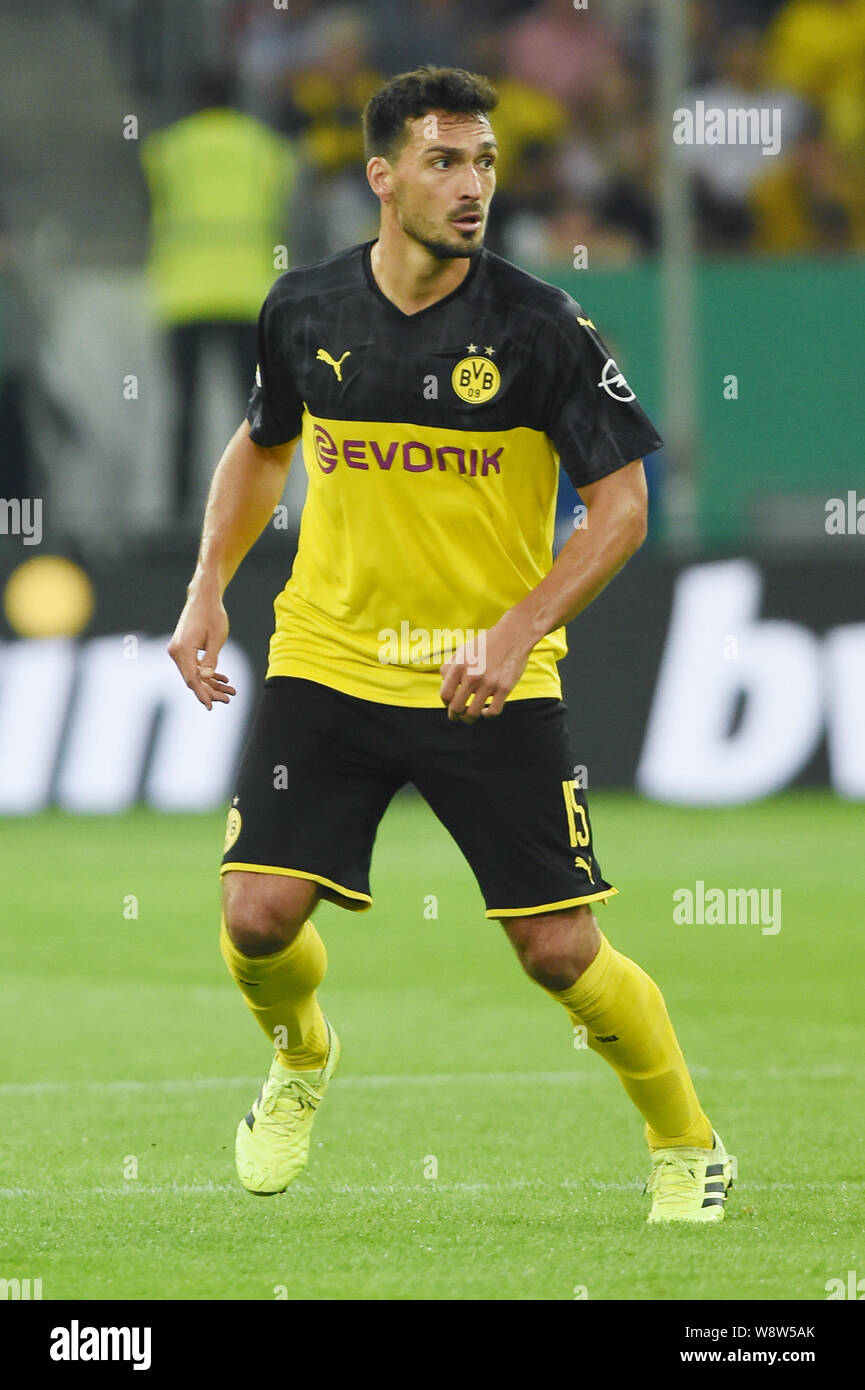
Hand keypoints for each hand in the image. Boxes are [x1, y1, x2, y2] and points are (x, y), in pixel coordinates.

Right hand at [167, 583, 235, 709]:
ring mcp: (178, 650)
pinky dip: (206, 673)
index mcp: (183, 649)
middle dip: (210, 691)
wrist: (203, 598)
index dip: (202, 694)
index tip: (210, 706)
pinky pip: (194, 665)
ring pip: (194, 673)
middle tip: (228, 699)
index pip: (191, 678)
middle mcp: (176, 651)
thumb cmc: (212, 615)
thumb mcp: (217, 638)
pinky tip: (222, 679)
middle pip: (192, 678)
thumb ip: (211, 659)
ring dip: (211, 683)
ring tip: (230, 691)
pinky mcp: (183, 648)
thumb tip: (207, 678)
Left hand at [439, 611, 533, 723]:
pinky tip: (485, 711)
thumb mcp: (464, 650)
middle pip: (456, 707)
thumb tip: (442, 680)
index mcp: (459, 666)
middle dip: (454, 716)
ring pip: (473, 713)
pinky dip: (487, 715)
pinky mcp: (504, 688)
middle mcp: (472, 676)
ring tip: (469, 718)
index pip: (445, 694)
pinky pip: (493, 711)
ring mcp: (489, 683)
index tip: (449, 704)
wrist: (513, 636)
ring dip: (468, 719)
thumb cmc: (486, 643)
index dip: (445, 703)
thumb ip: (450, 665)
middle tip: (456, 717)